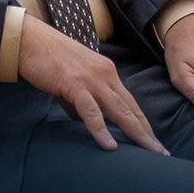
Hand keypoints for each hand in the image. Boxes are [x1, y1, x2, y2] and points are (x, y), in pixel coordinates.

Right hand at [16, 13, 165, 154]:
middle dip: (147, 131)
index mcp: (107, 72)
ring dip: (136, 132)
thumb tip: (85, 120)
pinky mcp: (75, 85)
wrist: (32, 41)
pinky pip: (92, 112)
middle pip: (131, 108)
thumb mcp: (73, 81)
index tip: (152, 139)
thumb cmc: (49, 60)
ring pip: (119, 110)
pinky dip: (102, 130)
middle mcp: (106, 75)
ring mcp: (92, 80)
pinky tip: (110, 145)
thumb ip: (81, 100)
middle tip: (161, 151)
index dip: (142, 122)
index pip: (130, 102)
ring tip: (148, 150)